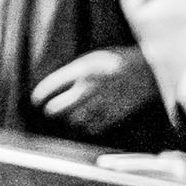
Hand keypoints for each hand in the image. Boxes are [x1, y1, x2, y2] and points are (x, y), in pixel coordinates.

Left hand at [31, 49, 163, 137]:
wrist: (149, 69)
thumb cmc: (118, 60)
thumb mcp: (92, 58)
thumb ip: (73, 72)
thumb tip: (55, 88)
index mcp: (82, 70)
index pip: (50, 87)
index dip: (39, 96)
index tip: (36, 100)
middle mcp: (89, 88)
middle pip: (57, 109)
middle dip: (51, 110)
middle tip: (50, 110)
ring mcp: (102, 103)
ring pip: (74, 120)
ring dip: (70, 119)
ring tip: (70, 115)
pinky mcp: (114, 114)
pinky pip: (93, 127)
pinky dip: (87, 126)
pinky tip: (88, 121)